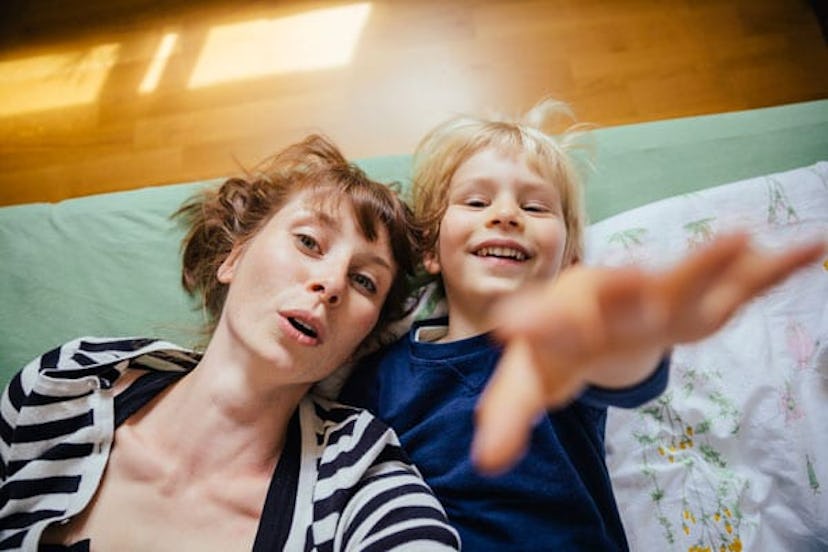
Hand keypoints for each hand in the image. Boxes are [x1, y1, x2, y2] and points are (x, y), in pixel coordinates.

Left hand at [472, 233, 826, 473]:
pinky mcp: (695, 303)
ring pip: (687, 280)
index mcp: (568, 315)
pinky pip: (739, 285)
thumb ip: (507, 414)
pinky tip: (812, 246)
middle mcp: (612, 299)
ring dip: (711, 262)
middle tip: (633, 274)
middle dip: (627, 286)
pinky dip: (776, 268)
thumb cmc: (555, 346)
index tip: (510, 328)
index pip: (551, 324)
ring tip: (741, 239)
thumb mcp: (527, 378)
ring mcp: (659, 297)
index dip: (533, 327)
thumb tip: (487, 464)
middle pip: (622, 293)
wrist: (589, 312)